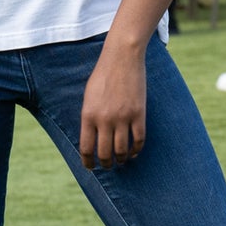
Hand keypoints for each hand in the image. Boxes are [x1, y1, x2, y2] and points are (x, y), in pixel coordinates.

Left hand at [79, 38, 145, 170]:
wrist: (122, 58)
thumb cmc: (103, 75)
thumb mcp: (89, 97)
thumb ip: (89, 117)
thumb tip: (92, 139)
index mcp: (88, 115)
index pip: (86, 148)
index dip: (88, 162)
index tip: (90, 167)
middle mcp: (104, 119)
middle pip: (105, 153)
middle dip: (106, 164)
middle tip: (108, 166)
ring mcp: (123, 117)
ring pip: (122, 150)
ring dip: (121, 159)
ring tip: (121, 160)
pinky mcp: (139, 114)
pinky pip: (138, 140)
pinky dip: (136, 150)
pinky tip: (134, 152)